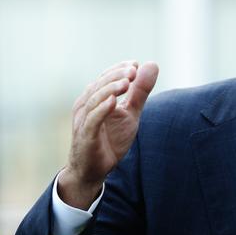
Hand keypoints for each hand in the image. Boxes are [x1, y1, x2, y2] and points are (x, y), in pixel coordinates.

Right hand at [58, 60, 158, 208]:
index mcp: (95, 98)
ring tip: (126, 83)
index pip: (106, 77)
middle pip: (99, 85)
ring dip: (110, 89)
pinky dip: (102, 110)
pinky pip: (92, 120)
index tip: (135, 64)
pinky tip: (113, 102)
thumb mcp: (130, 113)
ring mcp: (84, 121)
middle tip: (133, 71)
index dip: (119, 69)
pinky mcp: (85, 136)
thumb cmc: (110, 139)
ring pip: (94, 100)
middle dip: (116, 76)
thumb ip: (140, 91)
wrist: (94, 170)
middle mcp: (86, 106)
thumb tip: (151, 64)